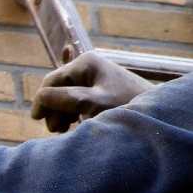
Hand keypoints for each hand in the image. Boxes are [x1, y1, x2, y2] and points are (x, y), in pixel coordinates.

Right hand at [31, 51, 153, 132]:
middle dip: (54, 109)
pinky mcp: (99, 89)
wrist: (155, 114)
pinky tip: (68, 108)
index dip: (42, 100)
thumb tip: (39, 99)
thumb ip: (63, 99)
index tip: (37, 119)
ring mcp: (94, 77)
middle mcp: (88, 66)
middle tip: (59, 129)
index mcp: (85, 63)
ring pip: (66, 96)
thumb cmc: (126, 107)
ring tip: (67, 127)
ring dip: (62, 112)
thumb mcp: (91, 103)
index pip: (51, 81)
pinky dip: (70, 107)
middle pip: (57, 89)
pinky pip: (75, 95)